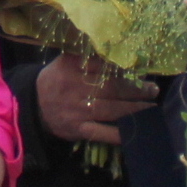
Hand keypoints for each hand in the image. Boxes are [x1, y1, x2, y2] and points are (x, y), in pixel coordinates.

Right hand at [36, 54, 155, 147]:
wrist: (32, 105)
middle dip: (136, 89)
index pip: (105, 66)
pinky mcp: (77, 128)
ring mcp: (77, 110)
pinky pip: (102, 132)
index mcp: (74, 66)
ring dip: (135, 109)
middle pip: (113, 88)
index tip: (143, 69)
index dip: (126, 69)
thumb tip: (122, 52)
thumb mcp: (67, 61)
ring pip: (112, 109)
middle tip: (153, 89)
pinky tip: (134, 132)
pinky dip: (119, 134)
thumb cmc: (56, 80)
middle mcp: (76, 87)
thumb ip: (89, 56)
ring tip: (151, 107)